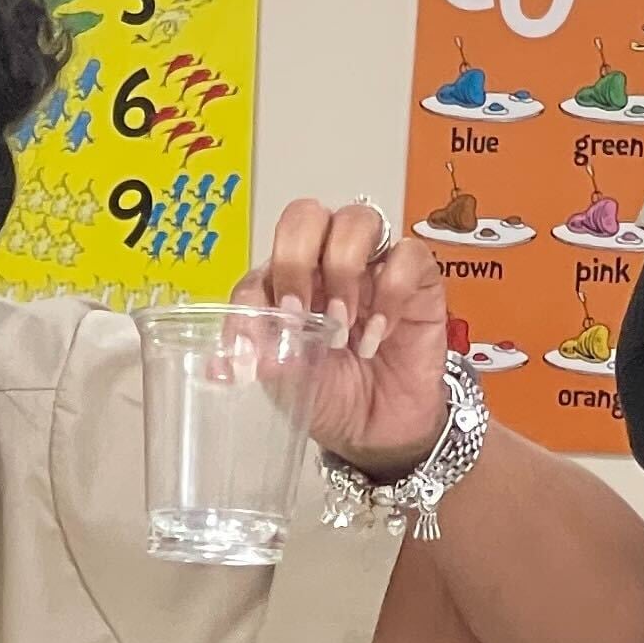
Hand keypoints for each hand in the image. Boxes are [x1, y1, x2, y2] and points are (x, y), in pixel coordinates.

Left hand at [235, 195, 450, 474]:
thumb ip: (260, 360)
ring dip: (342, 272)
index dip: (264, 285)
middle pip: (306, 215)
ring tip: (342, 325)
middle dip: (297, 259)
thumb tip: (226, 359)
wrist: (378, 427)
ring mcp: (372, 265)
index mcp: (286, 282)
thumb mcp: (284, 384)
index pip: (263, 256)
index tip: (274, 326)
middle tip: (302, 312)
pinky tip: (377, 335)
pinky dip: (390, 294)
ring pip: (357, 219)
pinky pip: (407, 256)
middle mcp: (326, 263)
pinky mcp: (418, 279)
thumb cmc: (329, 396)